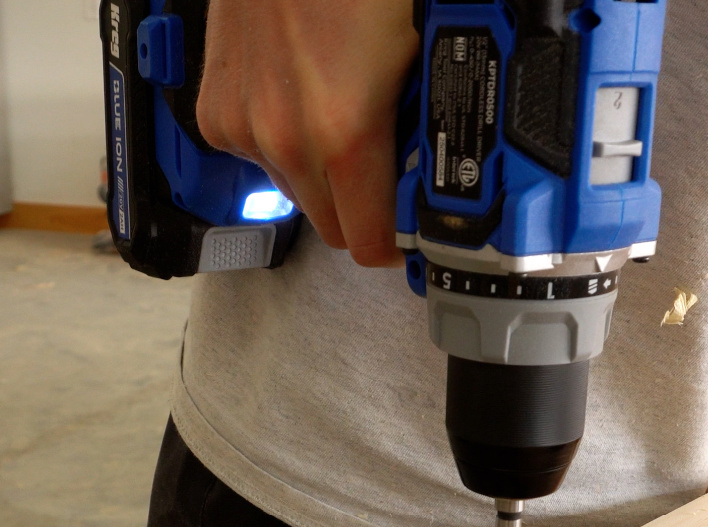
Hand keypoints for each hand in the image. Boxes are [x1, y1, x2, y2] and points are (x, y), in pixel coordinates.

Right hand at [196, 0, 417, 266]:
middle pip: (332, 226)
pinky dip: (285, 142)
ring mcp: (242, 126)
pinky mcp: (214, 110)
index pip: (368, 242)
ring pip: (296, 191)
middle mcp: (284, 140)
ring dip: (323, 174)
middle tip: (388, 170)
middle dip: (363, 209)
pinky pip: (260, 156)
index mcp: (343, 132)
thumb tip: (441, 169)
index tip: (411, 235)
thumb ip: (425, 123)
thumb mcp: (422, 50)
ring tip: (345, 117)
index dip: (396, 243)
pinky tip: (304, 98)